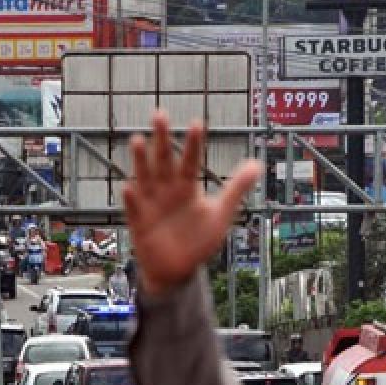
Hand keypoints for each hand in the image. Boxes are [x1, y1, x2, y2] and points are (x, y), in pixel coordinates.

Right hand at [123, 110, 261, 296]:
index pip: (190, 161)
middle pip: (164, 161)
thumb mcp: (221, 214)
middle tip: (159, 114)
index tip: (197, 123)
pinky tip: (128, 187)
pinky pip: (134, 209)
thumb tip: (257, 164)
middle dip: (161, 139)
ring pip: (145, 178)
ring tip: (137, 140)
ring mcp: (151, 206)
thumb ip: (236, 188)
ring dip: (140, 161)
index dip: (193, 144)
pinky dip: (131, 199)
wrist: (178, 270)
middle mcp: (167, 191)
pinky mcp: (139, 224)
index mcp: (187, 188)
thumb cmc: (198, 240)